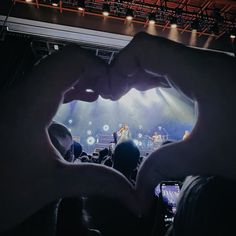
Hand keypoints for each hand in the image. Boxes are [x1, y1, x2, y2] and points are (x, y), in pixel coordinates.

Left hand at [0, 45, 136, 231]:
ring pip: (56, 70)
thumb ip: (97, 182)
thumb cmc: (4, 189)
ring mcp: (19, 95)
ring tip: (104, 93)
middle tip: (113, 92)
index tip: (114, 91)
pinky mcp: (20, 103)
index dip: (99, 69)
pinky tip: (86, 97)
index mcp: (30, 103)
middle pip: (64, 61)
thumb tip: (137, 201)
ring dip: (84, 77)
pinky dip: (72, 85)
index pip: (70, 61)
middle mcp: (22, 91)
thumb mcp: (53, 185)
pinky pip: (49, 83)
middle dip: (94, 72)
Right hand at [108, 32, 235, 213]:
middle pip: (149, 51)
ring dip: (137, 74)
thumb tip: (136, 193)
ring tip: (122, 94)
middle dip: (124, 71)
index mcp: (197, 70)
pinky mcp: (208, 77)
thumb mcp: (208, 155)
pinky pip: (171, 69)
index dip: (119, 66)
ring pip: (160, 59)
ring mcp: (205, 68)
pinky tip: (146, 92)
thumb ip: (166, 166)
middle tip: (112, 96)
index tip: (110, 93)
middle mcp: (199, 62)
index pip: (144, 48)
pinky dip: (152, 78)